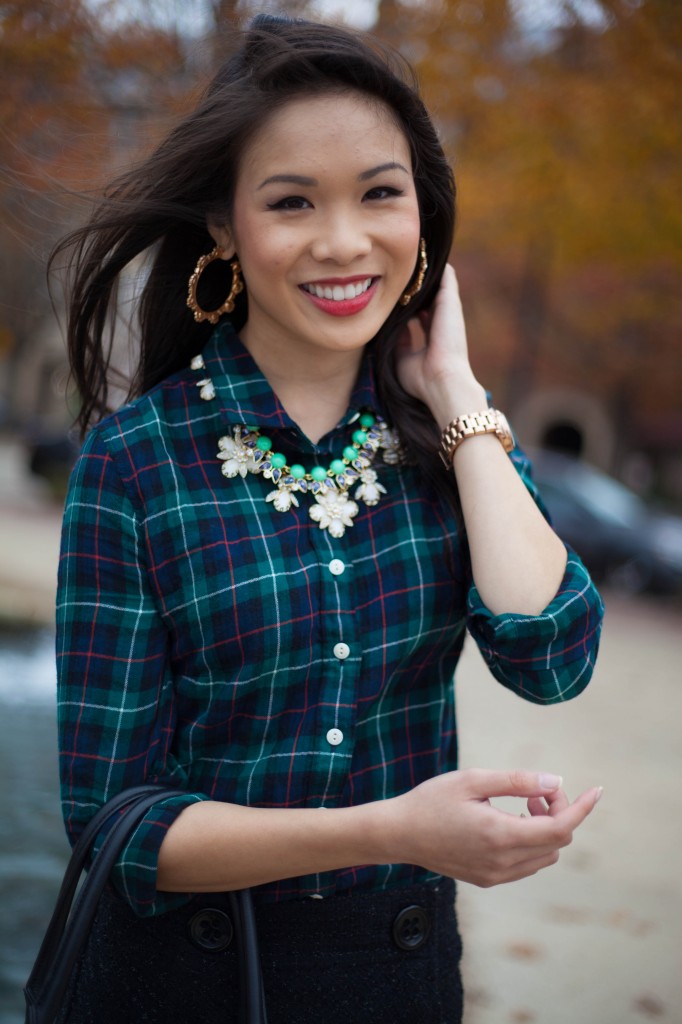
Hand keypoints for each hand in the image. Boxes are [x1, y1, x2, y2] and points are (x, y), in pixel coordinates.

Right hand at [389, 769, 601, 886]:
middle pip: (557, 842)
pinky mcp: (488, 879)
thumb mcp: (473, 780)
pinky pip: (527, 864)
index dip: (582, 809)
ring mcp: (496, 875)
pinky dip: (532, 842)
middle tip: (536, 789)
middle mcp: (502, 862)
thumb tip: (555, 782)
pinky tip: (511, 820)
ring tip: (522, 803)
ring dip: (546, 828)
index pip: (560, 828)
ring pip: (545, 856)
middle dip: (559, 812)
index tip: (596, 790)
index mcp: (500, 835)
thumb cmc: (432, 801)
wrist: (399, 834)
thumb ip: (517, 781)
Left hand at [395, 264, 485, 427]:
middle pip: (426, 295)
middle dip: (411, 285)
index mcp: (432, 335)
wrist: (442, 382)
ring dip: (421, 271)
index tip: (390, 295)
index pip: (417, 313)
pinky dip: (430, 264)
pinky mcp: (450, 299)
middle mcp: (441, 319)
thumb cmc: (422, 379)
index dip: (404, 304)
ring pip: (434, 281)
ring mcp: (447, 308)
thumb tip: (386, 325)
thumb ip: (397, 340)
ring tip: (405, 254)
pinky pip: (442, 273)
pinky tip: (417, 251)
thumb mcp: (401, 358)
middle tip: (392, 269)